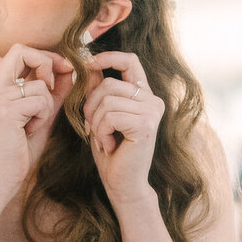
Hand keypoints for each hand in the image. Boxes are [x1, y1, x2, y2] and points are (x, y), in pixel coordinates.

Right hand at [0, 43, 72, 199]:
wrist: (4, 175)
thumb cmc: (21, 147)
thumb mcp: (42, 112)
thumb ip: (54, 91)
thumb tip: (70, 68)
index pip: (19, 50)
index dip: (44, 55)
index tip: (61, 69)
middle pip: (22, 51)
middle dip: (46, 63)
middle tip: (53, 86)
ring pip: (39, 85)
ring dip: (47, 105)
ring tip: (34, 123)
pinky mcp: (5, 112)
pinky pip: (41, 101)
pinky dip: (43, 116)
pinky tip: (30, 131)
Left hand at [81, 51, 164, 211]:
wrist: (123, 184)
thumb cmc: (111, 150)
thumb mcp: (100, 115)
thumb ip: (97, 89)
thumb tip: (89, 63)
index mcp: (144, 95)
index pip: (130, 61)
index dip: (108, 57)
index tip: (88, 63)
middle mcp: (153, 100)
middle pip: (109, 83)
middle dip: (91, 105)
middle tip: (94, 128)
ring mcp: (152, 112)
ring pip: (107, 100)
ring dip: (96, 122)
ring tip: (104, 139)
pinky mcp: (146, 125)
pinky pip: (110, 116)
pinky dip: (101, 132)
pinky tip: (110, 146)